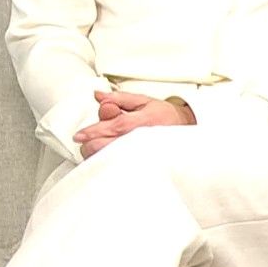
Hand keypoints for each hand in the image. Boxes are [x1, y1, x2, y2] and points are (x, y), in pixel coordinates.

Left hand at [74, 90, 189, 159]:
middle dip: (90, 146)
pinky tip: (106, 162)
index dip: (93, 131)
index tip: (79, 136)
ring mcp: (142, 156)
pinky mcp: (144, 167)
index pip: (113, 126)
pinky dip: (108, 166)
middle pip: (108, 147)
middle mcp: (141, 140)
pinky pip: (120, 170)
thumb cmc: (165, 116)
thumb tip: (98, 96)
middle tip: (86, 142)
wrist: (188, 130)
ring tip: (96, 150)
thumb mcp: (143, 101)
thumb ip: (118, 99)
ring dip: (97, 157)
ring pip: (111, 161)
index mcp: (140, 122)